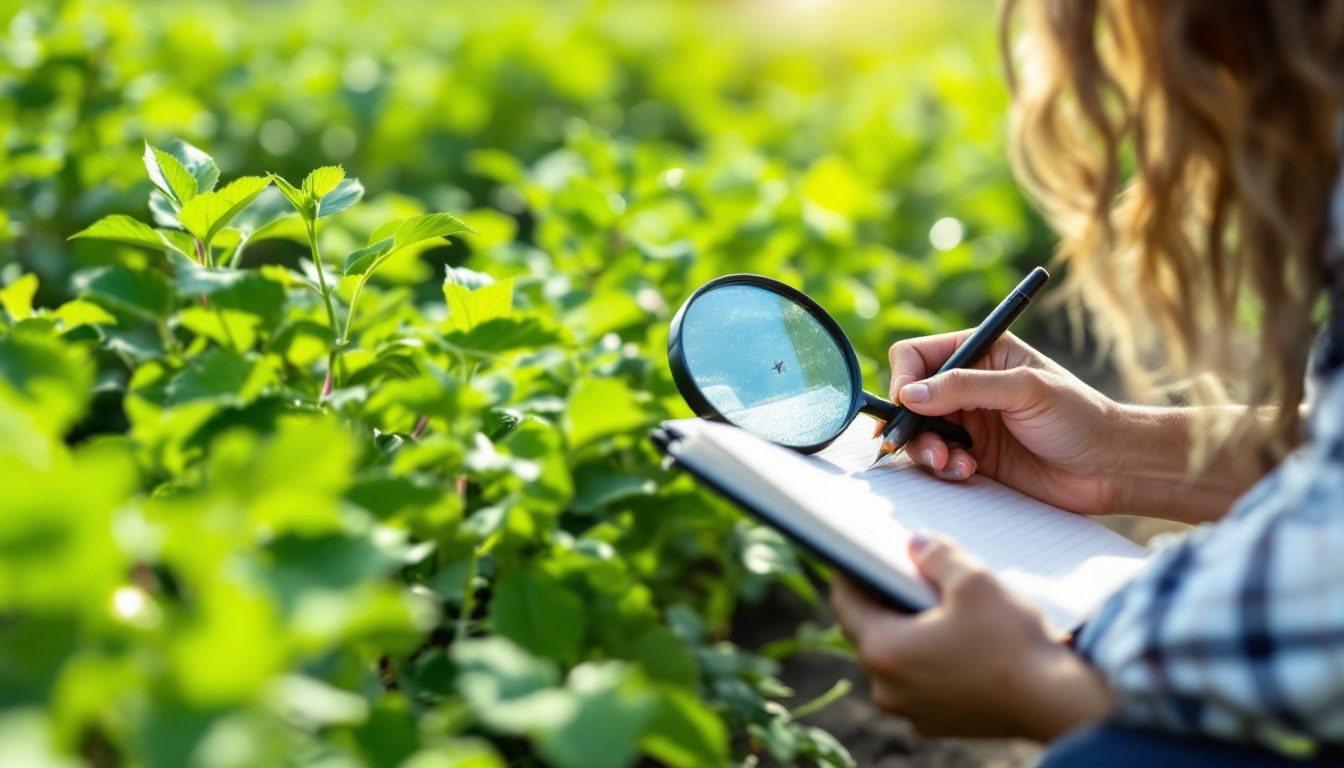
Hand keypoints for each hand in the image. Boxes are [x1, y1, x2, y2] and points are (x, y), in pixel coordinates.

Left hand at [830, 533, 1113, 740]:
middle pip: (866, 630)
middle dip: (878, 597)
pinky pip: (919, 681)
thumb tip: (914, 541)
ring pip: (893, 657)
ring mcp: (912, 710)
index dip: (848, 570)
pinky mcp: (939, 722)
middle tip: (896, 567)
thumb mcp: (973, 580)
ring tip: (929, 599)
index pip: (845, 602)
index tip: (853, 547)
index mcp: (883, 650)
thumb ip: (934, 554)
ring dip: (904, 628)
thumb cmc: (1013, 642)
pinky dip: (926, 657)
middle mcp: (887, 688)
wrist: (1060, 703)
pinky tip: (952, 636)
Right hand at [880, 331, 1247, 520]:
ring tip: (953, 465)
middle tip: (929, 448)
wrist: (1111, 468)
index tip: (906, 404)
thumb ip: (965, 387)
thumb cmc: (1080, 418)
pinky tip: (969, 473)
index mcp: (981, 353)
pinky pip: (935, 461)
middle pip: (909, 398)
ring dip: (927, 450)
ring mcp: (967, 423)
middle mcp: (967, 385)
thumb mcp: (1026, 390)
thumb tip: (910, 394)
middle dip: (911, 424)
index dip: (904, 379)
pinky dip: (942, 469)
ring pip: (917, 432)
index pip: (917, 355)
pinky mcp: (971, 456)